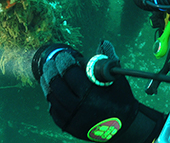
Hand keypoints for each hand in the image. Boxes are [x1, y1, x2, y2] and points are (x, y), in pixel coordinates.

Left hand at [40, 41, 164, 142]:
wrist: (123, 127)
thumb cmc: (121, 100)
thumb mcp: (117, 80)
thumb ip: (108, 61)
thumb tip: (103, 43)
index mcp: (92, 95)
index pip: (71, 75)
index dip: (65, 63)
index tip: (63, 56)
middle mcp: (80, 109)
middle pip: (57, 86)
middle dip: (52, 71)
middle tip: (51, 62)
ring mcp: (72, 120)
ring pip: (52, 98)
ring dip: (47, 84)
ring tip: (46, 74)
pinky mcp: (68, 126)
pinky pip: (53, 111)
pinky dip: (51, 98)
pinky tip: (51, 90)